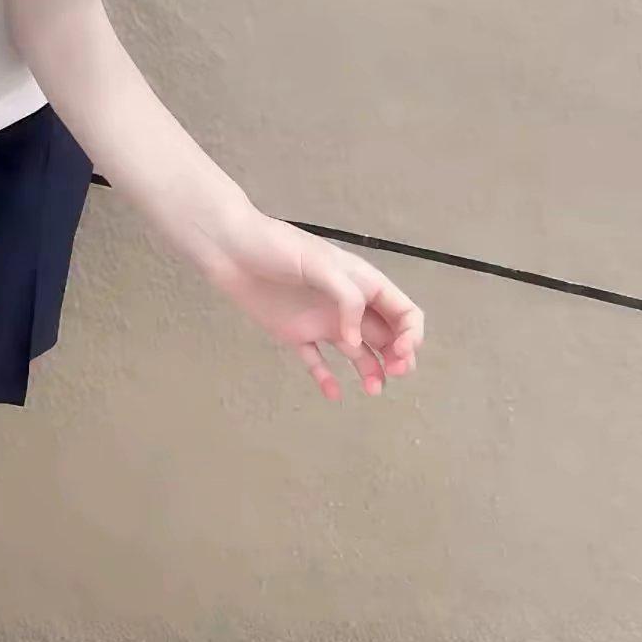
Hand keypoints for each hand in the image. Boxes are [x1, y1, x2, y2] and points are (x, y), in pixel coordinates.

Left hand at [203, 210, 424, 399]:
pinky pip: (316, 361)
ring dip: (370, 371)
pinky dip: (326, 378)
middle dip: (397, 357)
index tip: (400, 352)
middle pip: (386, 336)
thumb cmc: (277, 247)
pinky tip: (333, 393)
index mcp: (363, 283)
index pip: (404, 312)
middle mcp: (347, 305)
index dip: (411, 334)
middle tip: (392, 373)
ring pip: (357, 352)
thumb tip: (355, 341)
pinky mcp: (295, 334)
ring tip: (371, 390)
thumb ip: (346, 299)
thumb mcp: (320, 264)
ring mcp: (321, 321)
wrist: (230, 250)